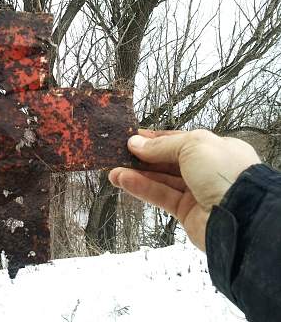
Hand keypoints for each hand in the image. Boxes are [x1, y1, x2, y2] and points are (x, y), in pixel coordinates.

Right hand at [109, 129, 260, 250]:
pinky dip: (142, 189)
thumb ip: (161, 146)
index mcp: (214, 149)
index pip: (179, 141)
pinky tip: (124, 181)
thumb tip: (135, 143)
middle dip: (141, 158)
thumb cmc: (225, 172)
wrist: (242, 216)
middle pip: (167, 161)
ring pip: (161, 180)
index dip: (154, 140)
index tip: (131, 138)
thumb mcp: (192, 145)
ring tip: (113, 171)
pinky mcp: (186, 212)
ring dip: (136, 174)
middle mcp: (206, 170)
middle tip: (117, 155)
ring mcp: (197, 192)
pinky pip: (160, 196)